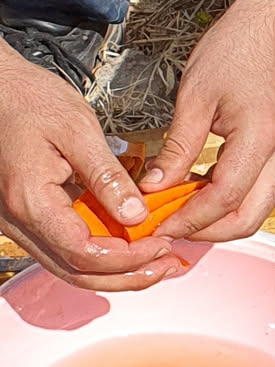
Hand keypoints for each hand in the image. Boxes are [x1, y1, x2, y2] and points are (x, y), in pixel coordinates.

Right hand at [0, 45, 191, 291]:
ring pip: (68, 266)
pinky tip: (126, 244)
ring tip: (154, 260)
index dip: (126, 258)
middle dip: (126, 276)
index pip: (83, 251)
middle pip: (76, 271)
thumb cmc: (30, 101)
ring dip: (114, 271)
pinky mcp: (27, 216)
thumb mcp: (78, 130)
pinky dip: (97, 253)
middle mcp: (19, 220)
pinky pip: (62, 247)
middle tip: (165, 264)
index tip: (159, 245)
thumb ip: (107, 176)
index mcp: (31, 200)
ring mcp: (19, 222)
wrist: (0, 90)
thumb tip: (135, 214)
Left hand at [140, 4, 274, 241]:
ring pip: (254, 212)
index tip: (158, 225)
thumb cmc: (237, 50)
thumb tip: (154, 188)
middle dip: (205, 232)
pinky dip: (226, 204)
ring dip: (216, 220)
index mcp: (261, 137)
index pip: (224, 199)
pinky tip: (195, 194)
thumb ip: (177, 149)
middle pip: (247, 219)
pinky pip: (256, 194)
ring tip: (176, 211)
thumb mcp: (196, 97)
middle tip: (167, 227)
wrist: (272, 29)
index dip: (188, 219)